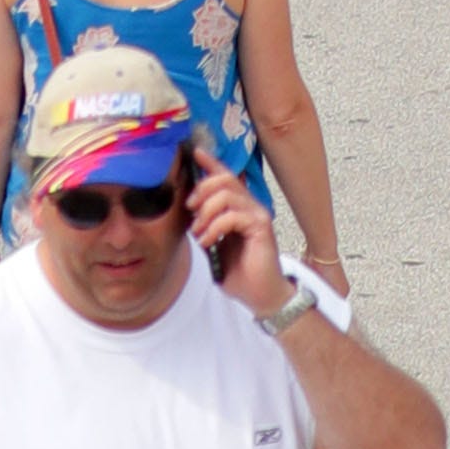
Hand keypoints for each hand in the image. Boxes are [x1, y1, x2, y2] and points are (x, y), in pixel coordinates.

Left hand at [184, 160, 287, 321]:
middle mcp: (250, 205)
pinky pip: (232, 215)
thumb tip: (188, 211)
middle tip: (190, 211)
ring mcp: (257, 213)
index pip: (225, 177)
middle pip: (224, 179)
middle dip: (201, 190)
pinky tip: (208, 241)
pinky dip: (214, 227)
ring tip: (198, 233)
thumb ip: (206, 225)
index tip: (195, 152)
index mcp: (239, 207)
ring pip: (226, 194)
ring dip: (205, 213)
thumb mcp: (215, 244)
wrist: (260, 296)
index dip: (211, 162)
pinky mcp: (261, 226)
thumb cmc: (239, 272)